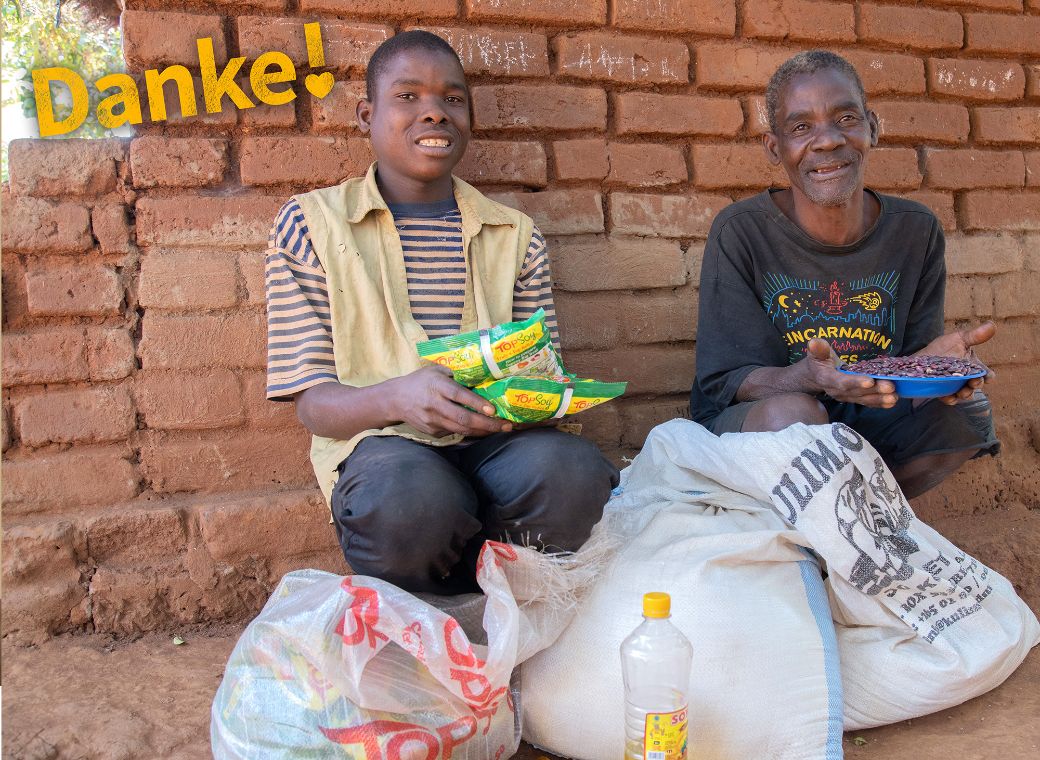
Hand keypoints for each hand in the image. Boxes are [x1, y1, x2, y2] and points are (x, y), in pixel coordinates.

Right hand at [385, 364, 511, 436]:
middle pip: (463, 418)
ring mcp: (433, 421)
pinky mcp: (433, 432)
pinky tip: (484, 429)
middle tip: (506, 425)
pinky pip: (455, 433)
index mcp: (436, 386)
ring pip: (461, 429)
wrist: (395, 399)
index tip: (493, 409)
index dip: (476, 403)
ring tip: (501, 428)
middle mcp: (434, 405)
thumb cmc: (420, 381)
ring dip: (483, 430)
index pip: (458, 395)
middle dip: (487, 424)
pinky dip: (471, 432)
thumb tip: (481, 375)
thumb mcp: (435, 370)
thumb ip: (455, 372)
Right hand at [802, 338, 898, 407]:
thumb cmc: (818, 362)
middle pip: (857, 392)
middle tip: (890, 387)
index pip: (841, 382)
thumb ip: (818, 349)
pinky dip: (879, 403)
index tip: (869, 381)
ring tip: (894, 397)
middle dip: (875, 390)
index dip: (855, 382)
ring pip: (864, 399)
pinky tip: (892, 402)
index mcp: (827, 379)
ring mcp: (846, 397)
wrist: (815, 377)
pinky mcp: (854, 399)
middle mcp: (837, 391)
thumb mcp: (816, 353)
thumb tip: (814, 342)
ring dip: (880, 399)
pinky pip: (867, 402)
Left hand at [914, 321, 995, 404]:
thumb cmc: (942, 347)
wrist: (920, 357)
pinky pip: (950, 399)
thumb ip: (975, 335)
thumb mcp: (958, 338)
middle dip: (976, 385)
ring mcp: (956, 385)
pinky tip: (946, 396)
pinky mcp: (944, 392)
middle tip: (973, 383)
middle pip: (976, 385)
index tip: (986, 377)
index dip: (988, 376)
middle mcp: (967, 377)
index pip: (986, 374)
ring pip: (965, 394)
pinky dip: (950, 399)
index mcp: (973, 365)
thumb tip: (992, 325)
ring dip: (965, 394)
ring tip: (961, 392)